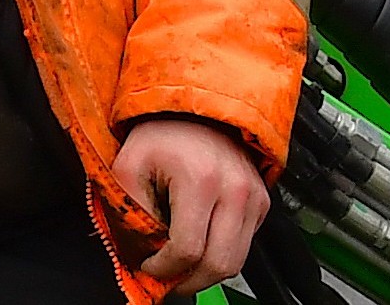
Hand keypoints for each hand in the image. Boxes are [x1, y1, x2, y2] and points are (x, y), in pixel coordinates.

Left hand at [113, 116, 268, 295]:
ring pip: (237, 261)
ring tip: (181, 265)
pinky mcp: (262, 202)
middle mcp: (235, 190)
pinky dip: (221, 253)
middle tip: (167, 279)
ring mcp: (254, 197)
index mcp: (201, 180)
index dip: (165, 268)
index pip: (188, 250)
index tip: (149, 266)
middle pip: (219, 265)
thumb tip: (137, 253)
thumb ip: (129, 211)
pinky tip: (199, 243)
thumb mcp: (128, 165)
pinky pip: (244, 244)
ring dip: (207, 272)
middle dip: (189, 281)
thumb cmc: (160, 132)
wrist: (193, 107)